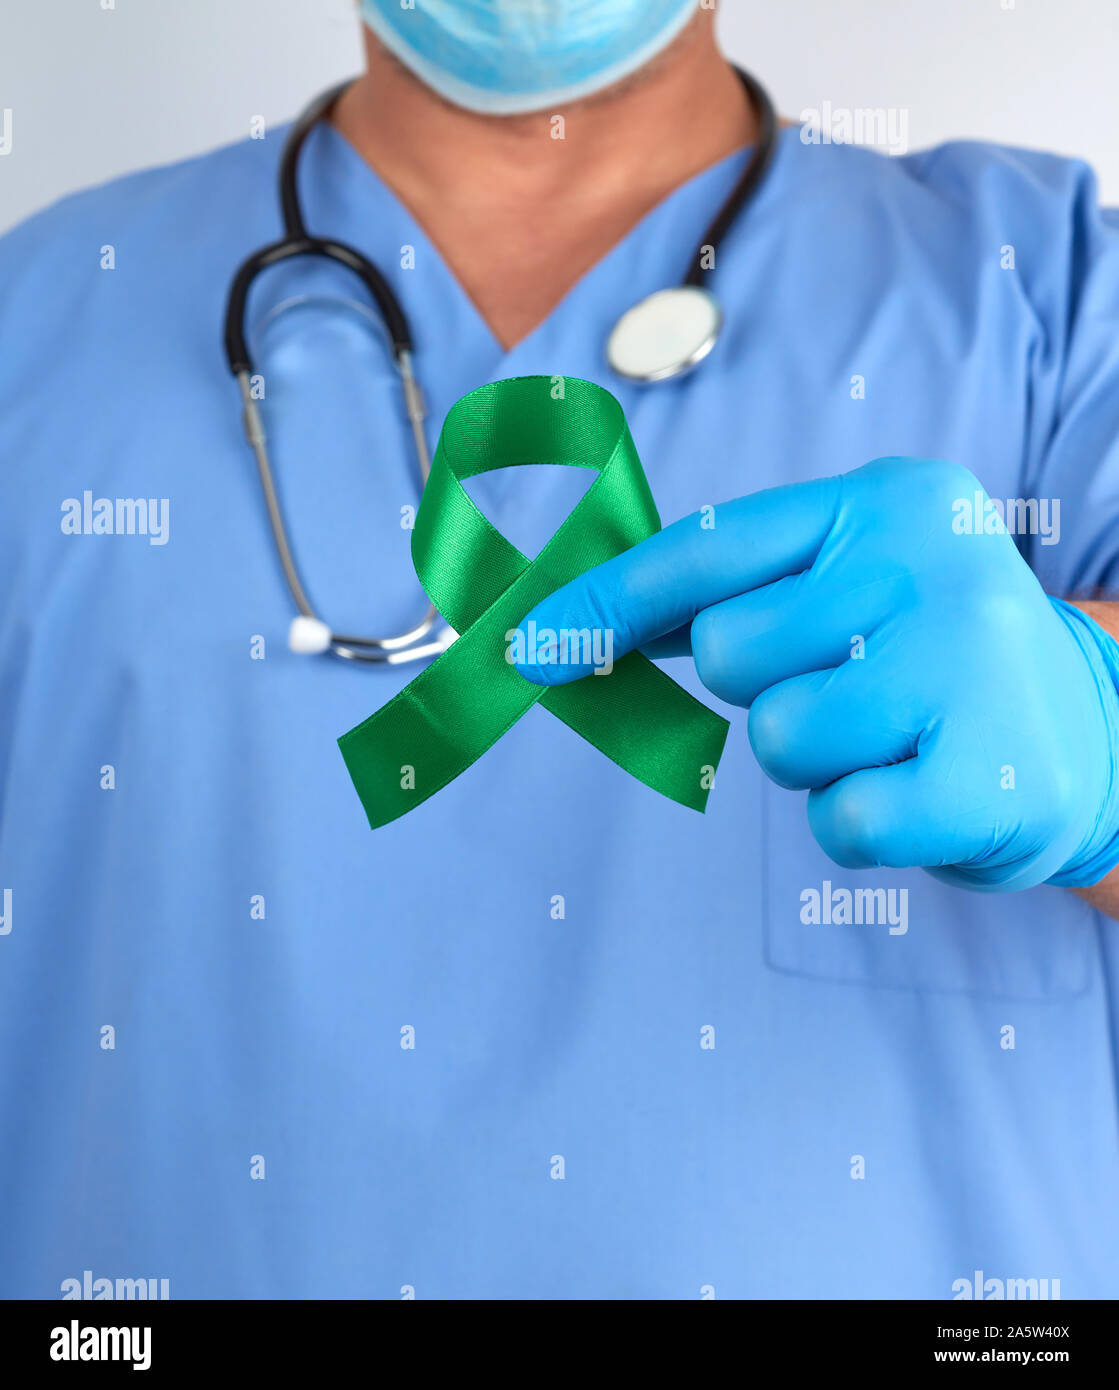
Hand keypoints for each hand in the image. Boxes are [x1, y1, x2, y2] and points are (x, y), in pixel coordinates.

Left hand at [514, 458, 1118, 890]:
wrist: (1088, 736)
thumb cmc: (930, 659)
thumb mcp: (852, 587)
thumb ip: (735, 595)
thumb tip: (579, 624)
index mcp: (886, 500)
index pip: (712, 548)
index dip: (609, 600)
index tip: (530, 646)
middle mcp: (929, 562)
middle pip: (731, 653)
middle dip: (770, 689)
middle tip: (856, 688)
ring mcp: (965, 664)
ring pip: (777, 738)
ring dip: (817, 760)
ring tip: (894, 738)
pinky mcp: (988, 775)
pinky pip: (841, 819)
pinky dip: (861, 822)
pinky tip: (923, 790)